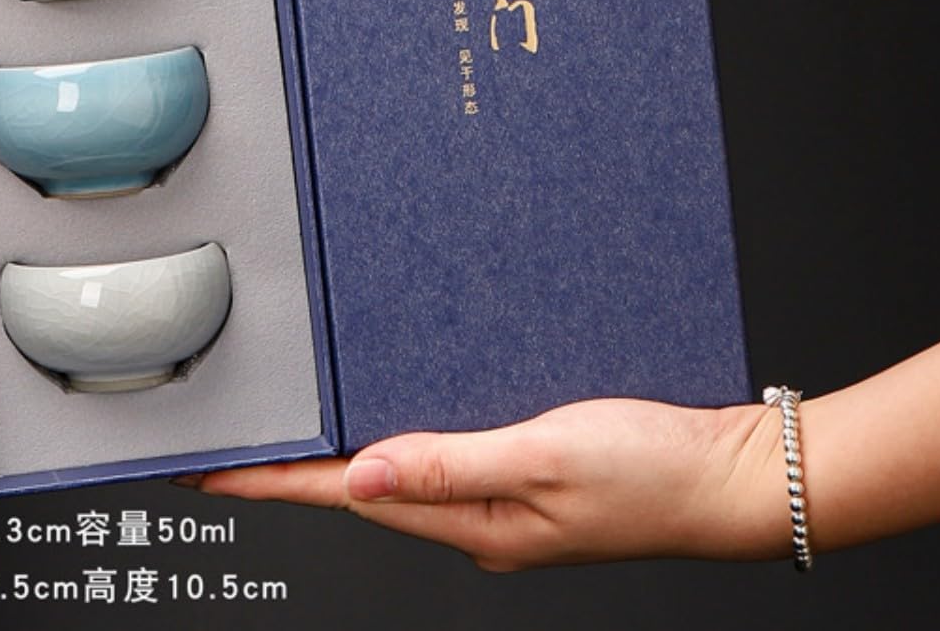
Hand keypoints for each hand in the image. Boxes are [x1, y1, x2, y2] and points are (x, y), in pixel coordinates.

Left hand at [181, 399, 784, 570]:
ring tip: (300, 428)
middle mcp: (477, 521)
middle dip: (299, 469)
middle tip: (241, 439)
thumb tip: (359, 477)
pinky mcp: (527, 477)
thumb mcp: (545, 455)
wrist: (729, 473)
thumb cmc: (651, 469)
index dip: (275, 482)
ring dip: (349, 453)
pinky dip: (408, 439)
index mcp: (473, 523)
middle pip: (365, 493)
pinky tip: (400, 415)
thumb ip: (451, 463)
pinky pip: (446, 459)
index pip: (348, 499)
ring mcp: (502, 503)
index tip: (211, 470)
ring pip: (403, 476)